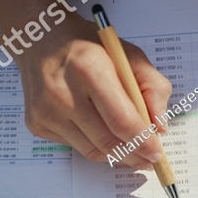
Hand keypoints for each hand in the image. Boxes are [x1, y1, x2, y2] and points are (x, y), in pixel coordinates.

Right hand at [17, 13, 172, 169]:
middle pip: (108, 142)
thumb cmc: (89, 47)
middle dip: (134, 156)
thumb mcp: (129, 55)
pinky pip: (76, 147)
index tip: (157, 153)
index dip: (143, 143)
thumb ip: (153, 87)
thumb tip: (160, 128)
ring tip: (131, 151)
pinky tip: (101, 132)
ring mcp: (47, 111)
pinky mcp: (37, 123)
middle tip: (148, 159)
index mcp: (88, 68)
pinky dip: (95, 146)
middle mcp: (63, 92)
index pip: (122, 121)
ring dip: (117, 155)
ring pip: (93, 151)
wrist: (41, 38)